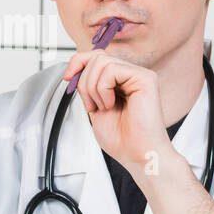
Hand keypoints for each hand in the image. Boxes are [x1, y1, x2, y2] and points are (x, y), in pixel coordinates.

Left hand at [61, 50, 173, 175]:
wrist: (138, 156)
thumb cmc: (122, 140)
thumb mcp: (94, 107)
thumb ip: (88, 86)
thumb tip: (76, 68)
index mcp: (121, 81)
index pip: (96, 57)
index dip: (77, 63)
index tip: (67, 77)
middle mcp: (132, 75)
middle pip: (97, 56)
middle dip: (84, 81)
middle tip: (91, 105)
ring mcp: (140, 75)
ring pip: (101, 61)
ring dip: (92, 88)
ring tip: (103, 107)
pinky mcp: (146, 79)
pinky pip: (111, 69)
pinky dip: (103, 89)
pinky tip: (111, 104)